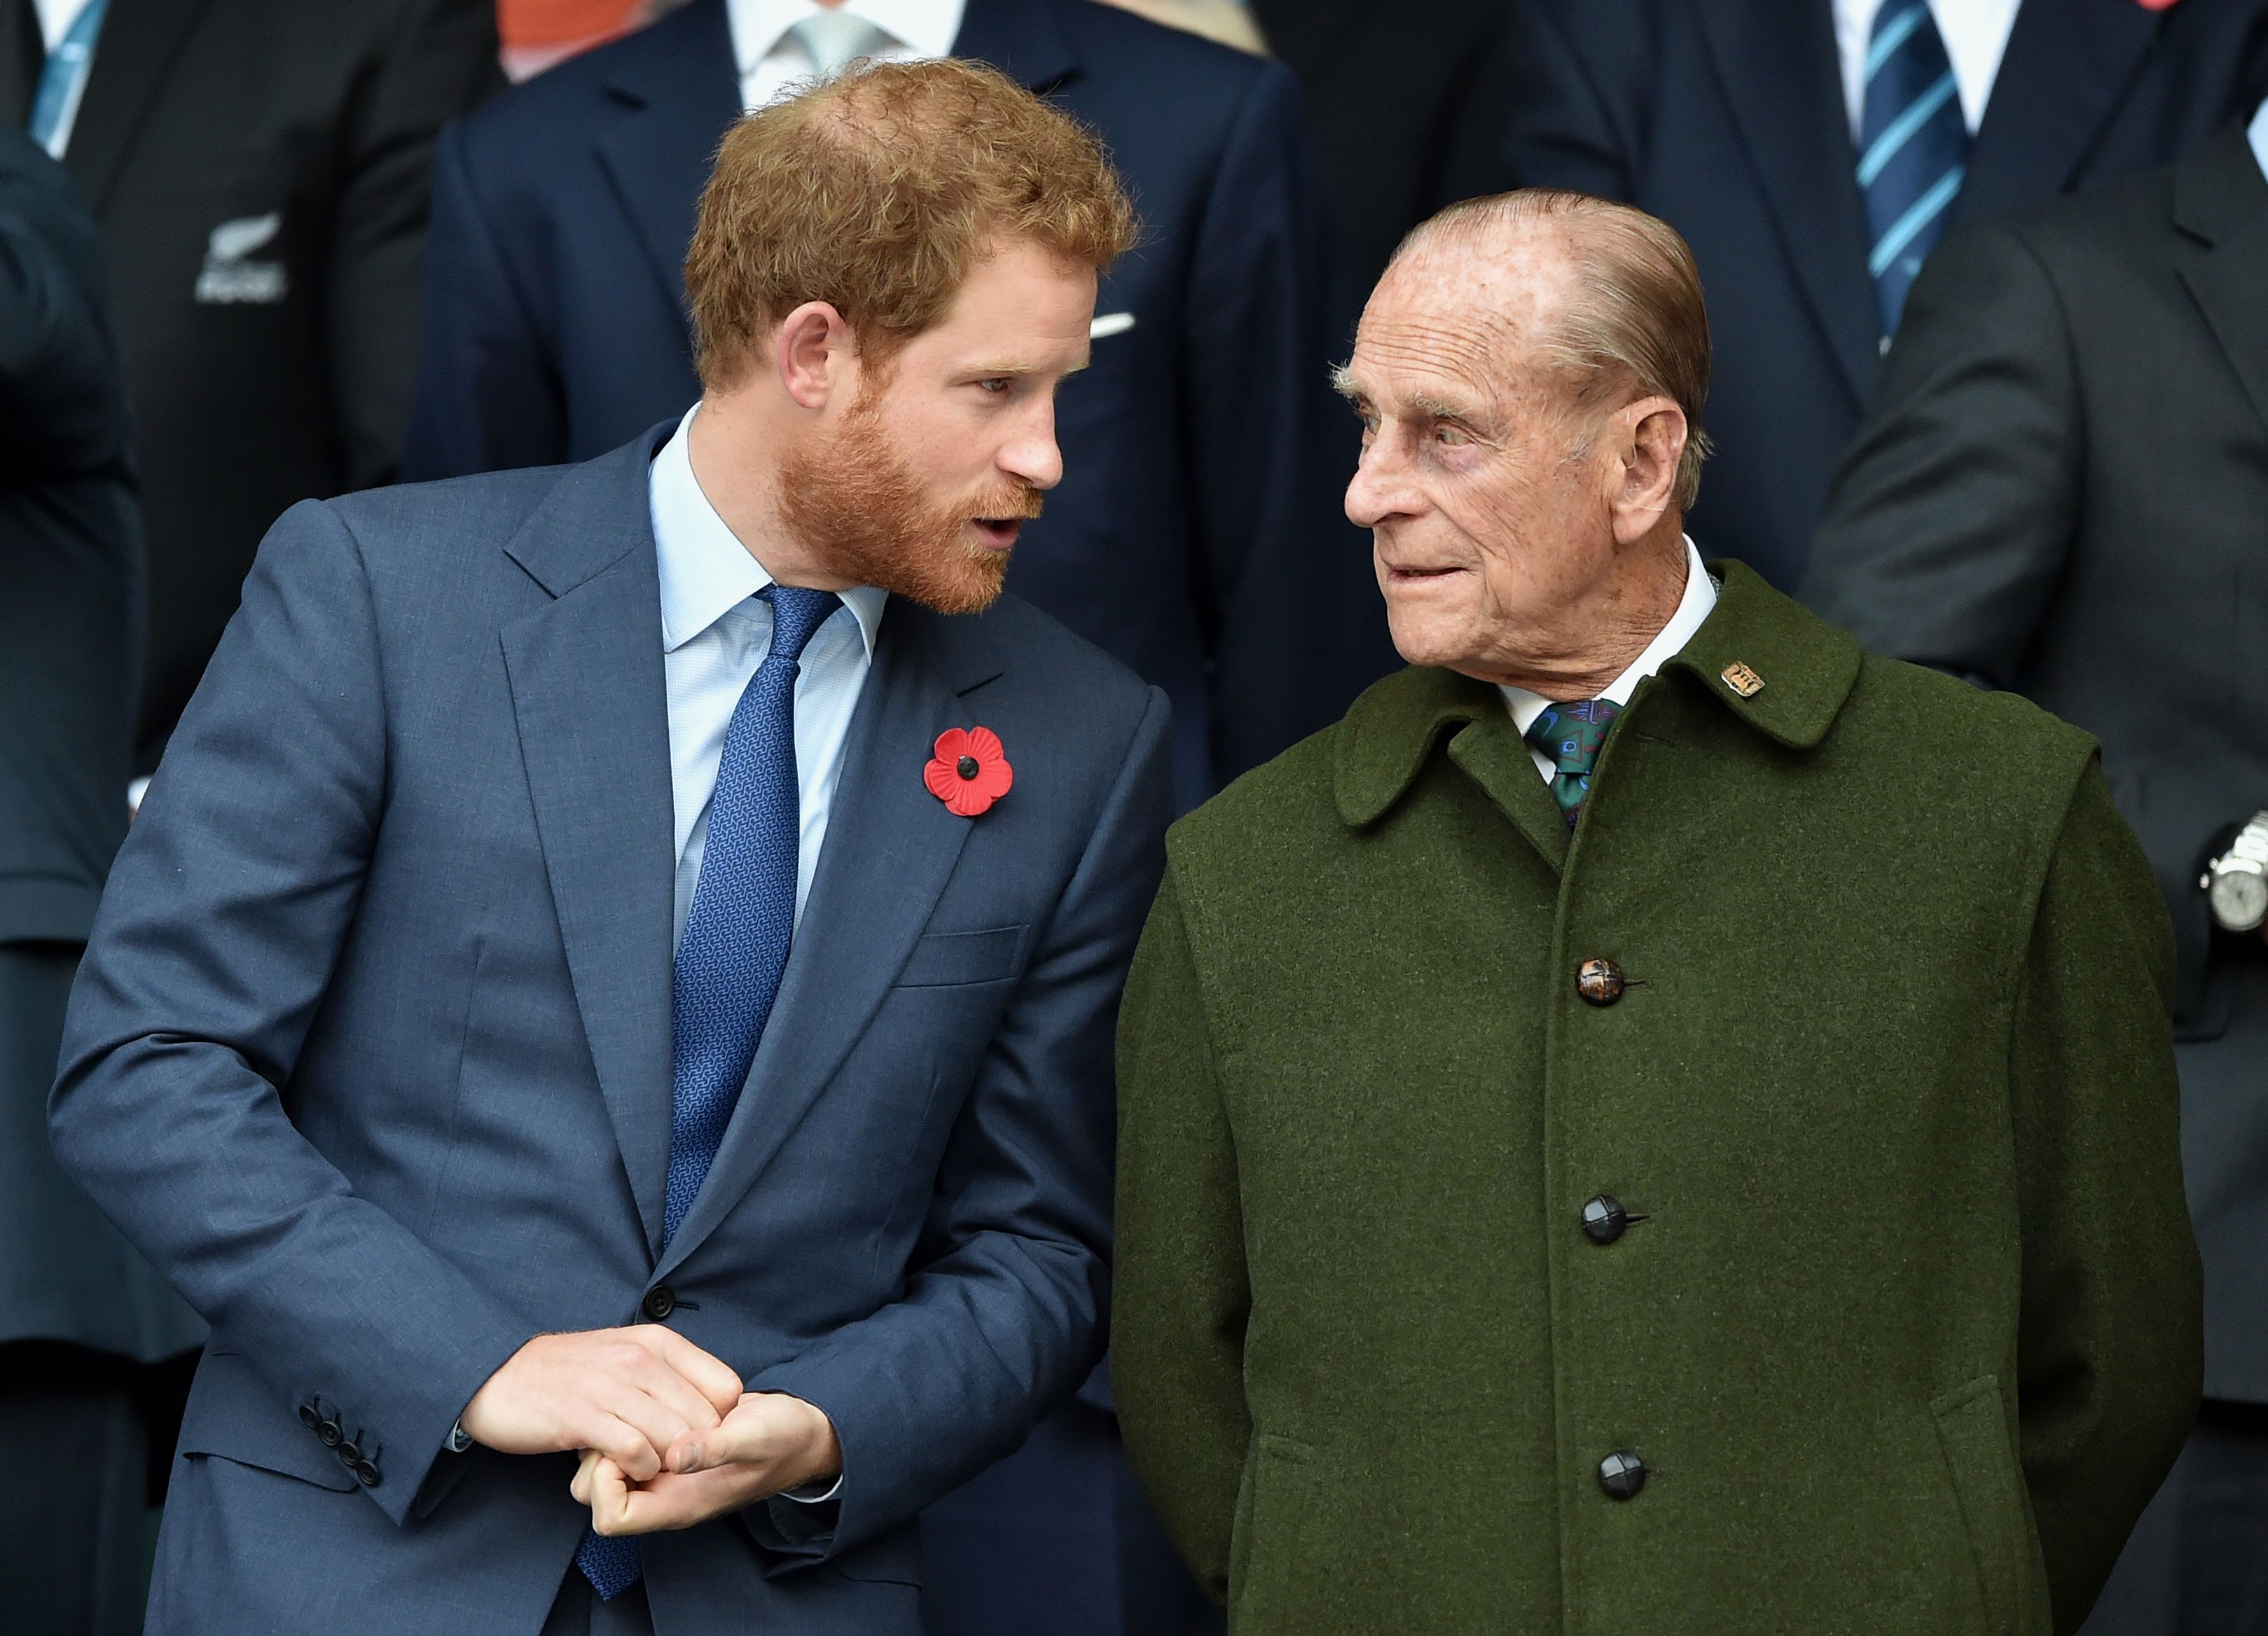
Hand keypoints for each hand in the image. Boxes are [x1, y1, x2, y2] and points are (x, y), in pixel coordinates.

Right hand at [460, 1327, 743, 1481]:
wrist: (498, 1376)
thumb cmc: (569, 1374)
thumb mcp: (627, 1355)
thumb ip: (669, 1373)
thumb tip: (713, 1405)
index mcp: (658, 1342)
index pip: (726, 1388)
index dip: (718, 1421)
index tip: (696, 1437)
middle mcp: (640, 1358)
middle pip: (705, 1420)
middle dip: (694, 1450)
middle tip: (671, 1462)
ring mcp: (612, 1386)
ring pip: (675, 1439)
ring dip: (666, 1464)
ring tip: (646, 1466)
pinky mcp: (583, 1416)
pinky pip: (636, 1452)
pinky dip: (638, 1470)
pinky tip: (624, 1468)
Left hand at [572, 1391, 839, 1535]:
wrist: (802, 1432)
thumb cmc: (782, 1440)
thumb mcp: (755, 1440)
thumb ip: (716, 1449)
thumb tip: (676, 1456)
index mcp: (681, 1504)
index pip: (611, 1518)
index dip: (606, 1483)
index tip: (628, 1445)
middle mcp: (665, 1496)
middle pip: (595, 1496)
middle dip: (597, 1457)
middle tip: (622, 1422)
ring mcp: (666, 1476)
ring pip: (604, 1470)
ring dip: (610, 1438)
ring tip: (634, 1410)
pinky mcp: (668, 1454)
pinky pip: (626, 1448)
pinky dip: (626, 1426)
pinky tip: (646, 1401)